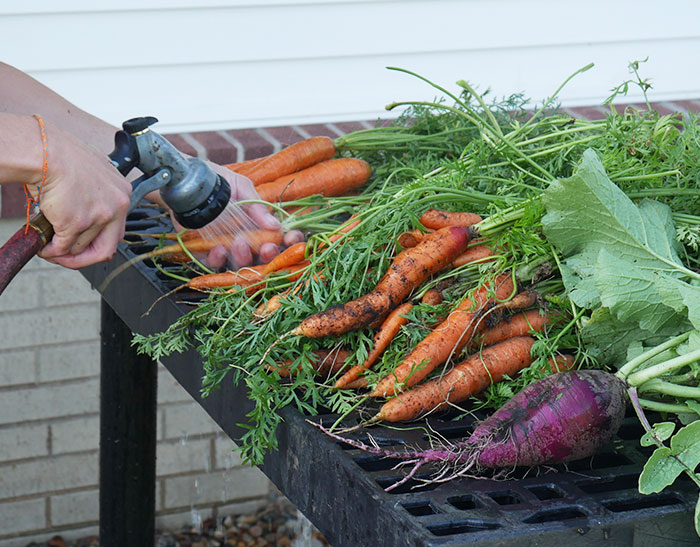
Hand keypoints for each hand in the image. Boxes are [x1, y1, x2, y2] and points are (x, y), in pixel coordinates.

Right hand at [32, 123, 130, 268]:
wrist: (47, 152)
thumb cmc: (62, 157)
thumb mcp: (93, 175)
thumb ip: (97, 196)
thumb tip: (86, 217)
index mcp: (122, 194)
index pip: (117, 230)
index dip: (98, 243)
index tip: (83, 246)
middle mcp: (117, 206)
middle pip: (107, 248)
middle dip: (85, 258)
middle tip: (67, 258)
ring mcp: (99, 216)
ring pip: (80, 247)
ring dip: (63, 251)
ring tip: (49, 244)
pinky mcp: (78, 222)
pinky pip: (63, 247)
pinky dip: (52, 251)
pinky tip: (44, 247)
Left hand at [177, 163, 304, 269]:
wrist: (183, 180)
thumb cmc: (216, 180)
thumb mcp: (240, 186)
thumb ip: (256, 205)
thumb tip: (275, 225)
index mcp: (258, 222)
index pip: (280, 237)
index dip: (290, 241)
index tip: (292, 239)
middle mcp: (246, 237)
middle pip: (263, 256)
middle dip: (269, 255)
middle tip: (267, 247)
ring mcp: (226, 246)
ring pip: (241, 264)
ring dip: (244, 258)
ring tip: (239, 242)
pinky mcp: (204, 251)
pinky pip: (214, 264)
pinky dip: (217, 260)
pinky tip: (218, 249)